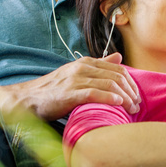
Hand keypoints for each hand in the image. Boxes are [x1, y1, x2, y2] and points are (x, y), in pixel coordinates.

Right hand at [0, 53, 140, 121]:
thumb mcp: (78, 74)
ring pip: (110, 85)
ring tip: (132, 110)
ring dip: (125, 98)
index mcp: (86, 63)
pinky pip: (95, 93)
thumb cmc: (54, 90)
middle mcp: (83, 68)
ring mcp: (76, 80)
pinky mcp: (70, 93)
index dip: (131, 83)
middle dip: (131, 92)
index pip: (118, 69)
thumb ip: (99, 66)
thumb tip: (119, 56)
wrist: (29, 99)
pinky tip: (119, 105)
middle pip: (117, 76)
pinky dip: (110, 99)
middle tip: (137, 106)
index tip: (136, 97)